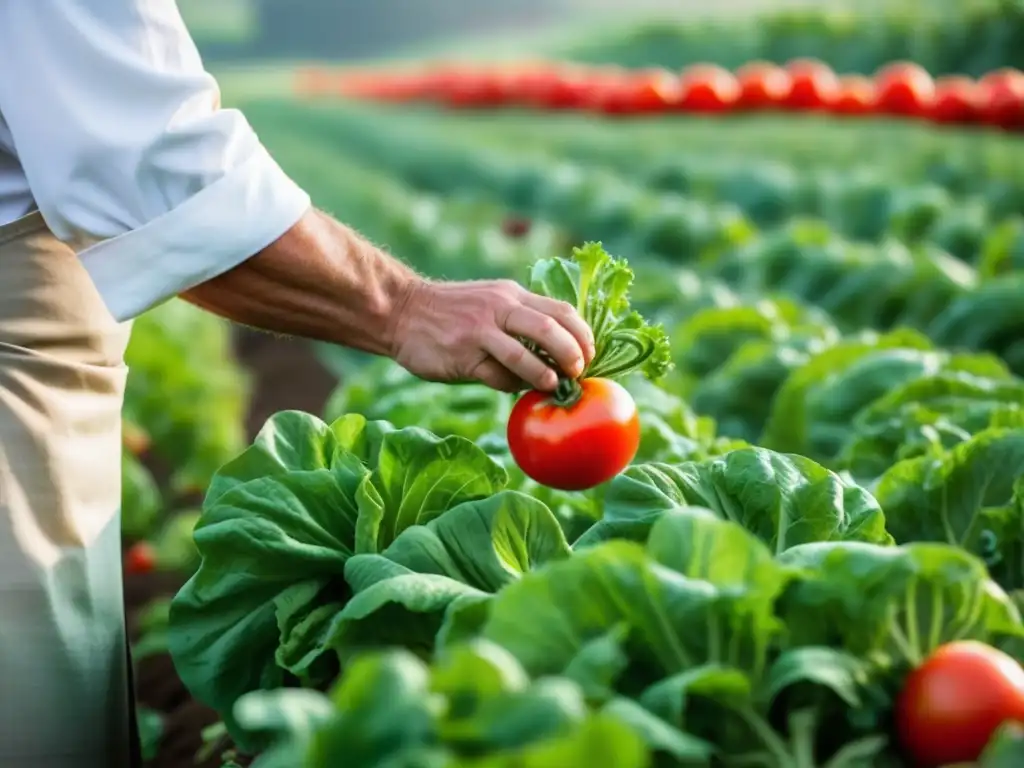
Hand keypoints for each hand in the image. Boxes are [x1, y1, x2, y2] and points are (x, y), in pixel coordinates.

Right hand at [389, 278, 594, 391]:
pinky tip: (513, 388)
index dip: (582, 334)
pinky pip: (495, 375)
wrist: (402, 312)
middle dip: (572, 353)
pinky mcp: (462, 355)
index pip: (560, 310)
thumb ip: (521, 321)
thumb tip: (557, 355)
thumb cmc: (452, 313)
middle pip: (550, 328)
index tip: (590, 354)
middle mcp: (499, 308)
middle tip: (578, 371)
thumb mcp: (490, 303)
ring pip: (524, 353)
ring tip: (554, 385)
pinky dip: (511, 385)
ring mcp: (479, 331)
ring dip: (545, 374)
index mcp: (511, 295)